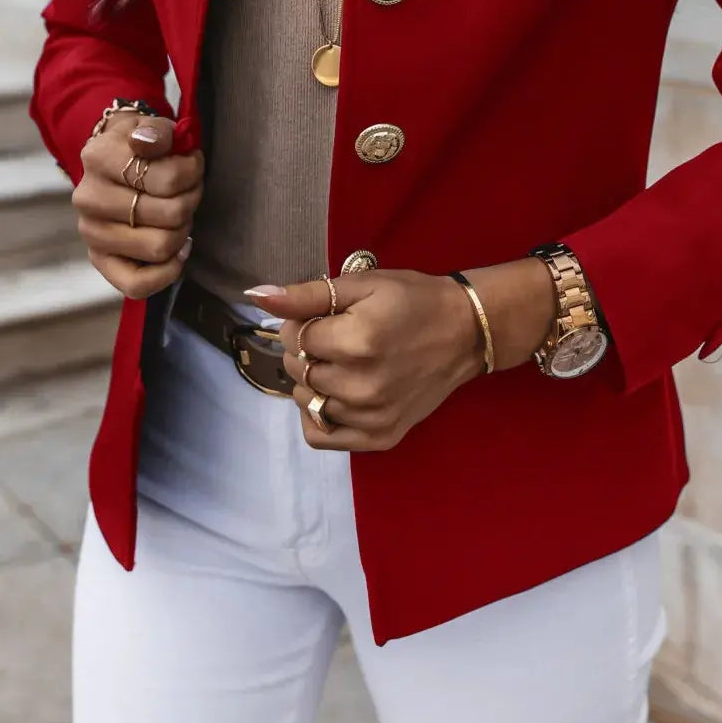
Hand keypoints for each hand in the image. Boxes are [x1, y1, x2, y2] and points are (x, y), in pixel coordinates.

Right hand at [72, 114, 203, 298]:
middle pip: (170, 214)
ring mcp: (91, 232)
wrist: (113, 163)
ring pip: (160, 247)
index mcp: (98, 157)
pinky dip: (168, 271)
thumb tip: (150, 143)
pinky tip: (178, 250)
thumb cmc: (140, 147)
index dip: (193, 174)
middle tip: (189, 191)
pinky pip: (138, 285)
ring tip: (179, 215)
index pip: (168, 179)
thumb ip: (156, 131)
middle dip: (191, 201)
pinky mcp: (99, 261)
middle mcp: (88, 197)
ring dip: (182, 231)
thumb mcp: (150, 126)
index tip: (192, 164)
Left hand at [248, 259, 555, 450]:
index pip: (294, 337)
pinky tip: (337, 392)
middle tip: (337, 336)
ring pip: (306, 400)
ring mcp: (371, 417)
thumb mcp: (363, 284)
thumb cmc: (413, 300)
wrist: (465, 333)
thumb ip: (307, 294)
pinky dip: (319, 414)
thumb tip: (256, 296)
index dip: (303, 322)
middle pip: (298, 370)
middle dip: (306, 349)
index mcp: (357, 342)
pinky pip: (321, 436)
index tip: (327, 316)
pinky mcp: (380, 438)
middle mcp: (362, 386)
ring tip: (343, 362)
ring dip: (313, 380)